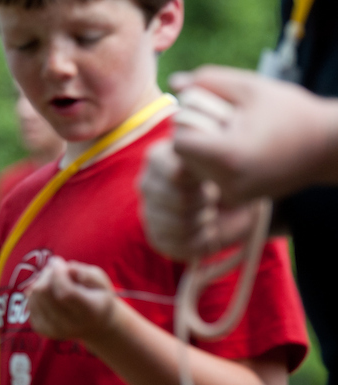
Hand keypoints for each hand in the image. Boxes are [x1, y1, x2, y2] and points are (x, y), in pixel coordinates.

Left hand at [26, 257, 118, 342]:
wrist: (93, 325)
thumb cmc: (97, 298)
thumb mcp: (101, 282)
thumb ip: (87, 273)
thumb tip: (66, 267)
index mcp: (89, 312)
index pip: (66, 292)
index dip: (58, 273)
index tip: (58, 261)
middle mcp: (69, 325)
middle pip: (44, 291)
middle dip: (48, 274)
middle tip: (58, 269)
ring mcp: (52, 329)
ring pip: (34, 294)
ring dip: (42, 281)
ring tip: (56, 280)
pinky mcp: (41, 328)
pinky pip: (30, 301)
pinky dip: (37, 291)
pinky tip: (50, 292)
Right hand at [140, 140, 260, 259]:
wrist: (237, 201)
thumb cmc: (228, 173)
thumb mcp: (223, 151)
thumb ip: (209, 142)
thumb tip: (194, 138)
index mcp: (157, 158)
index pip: (176, 173)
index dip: (199, 179)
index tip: (211, 177)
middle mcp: (147, 184)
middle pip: (179, 200)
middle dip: (205, 201)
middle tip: (215, 196)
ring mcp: (149, 213)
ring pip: (179, 224)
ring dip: (205, 221)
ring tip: (211, 213)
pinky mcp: (157, 238)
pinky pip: (180, 245)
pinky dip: (202, 241)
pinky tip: (207, 231)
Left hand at [169, 66, 337, 202]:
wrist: (327, 146)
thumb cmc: (291, 111)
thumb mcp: (251, 87)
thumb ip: (209, 81)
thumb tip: (175, 81)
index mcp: (230, 156)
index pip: (180, 142)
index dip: (188, 123)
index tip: (210, 112)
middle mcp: (228, 181)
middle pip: (184, 156)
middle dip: (195, 134)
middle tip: (223, 121)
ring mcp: (234, 193)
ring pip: (194, 167)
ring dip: (203, 148)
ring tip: (234, 134)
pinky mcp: (238, 197)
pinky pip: (209, 176)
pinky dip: (215, 160)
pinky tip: (240, 148)